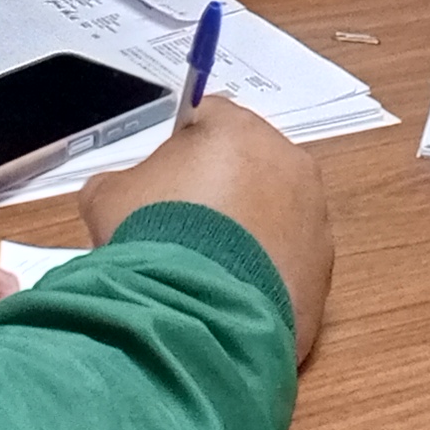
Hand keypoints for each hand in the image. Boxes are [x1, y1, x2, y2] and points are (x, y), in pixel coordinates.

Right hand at [81, 100, 334, 361]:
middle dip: (222, 188)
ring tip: (207, 266)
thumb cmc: (153, 237)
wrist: (194, 311)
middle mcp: (287, 164)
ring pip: (276, 214)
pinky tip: (229, 293)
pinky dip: (263, 272)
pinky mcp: (322, 269)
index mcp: (237, 130)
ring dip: (247, 232)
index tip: (164, 178)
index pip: (209, 117)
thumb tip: (123, 196)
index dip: (182, 146)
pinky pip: (288, 261)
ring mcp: (312, 218)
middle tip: (184, 225)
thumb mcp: (107, 196)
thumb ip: (123, 183)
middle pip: (251, 164)